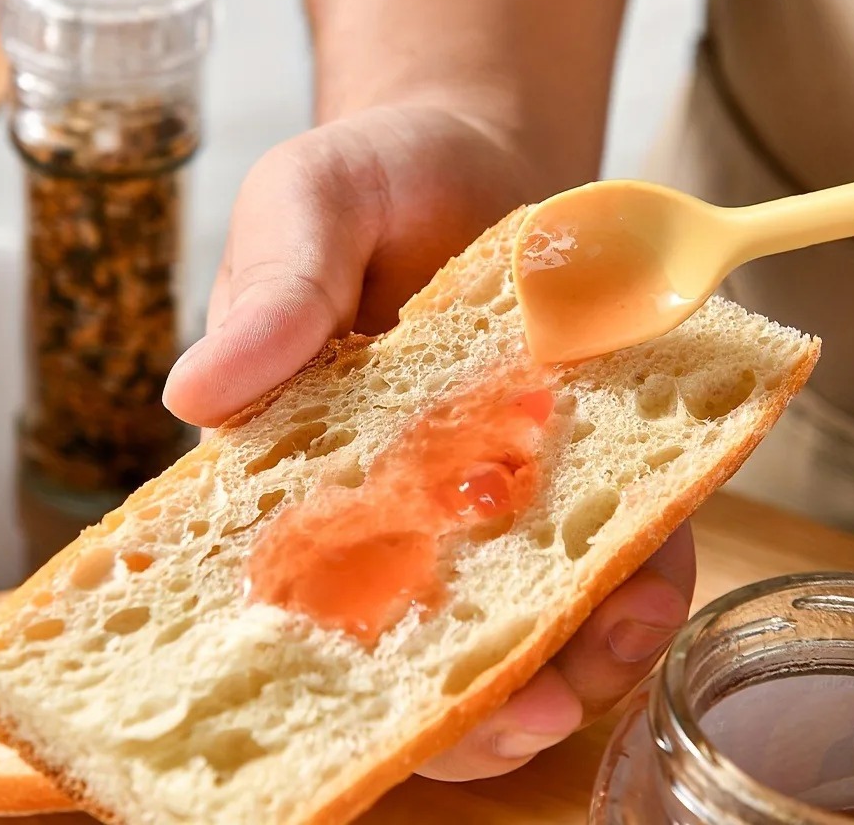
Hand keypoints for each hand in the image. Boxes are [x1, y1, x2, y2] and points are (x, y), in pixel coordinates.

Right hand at [162, 102, 694, 779]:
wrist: (469, 146)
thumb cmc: (367, 177)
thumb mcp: (305, 205)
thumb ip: (271, 289)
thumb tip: (193, 395)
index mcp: (302, 463)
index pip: (309, 593)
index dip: (348, 669)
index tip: (403, 704)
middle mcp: (398, 496)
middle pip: (428, 636)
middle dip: (482, 698)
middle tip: (536, 707)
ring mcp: (495, 485)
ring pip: (530, 613)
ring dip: (581, 651)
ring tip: (624, 627)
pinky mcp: (578, 463)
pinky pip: (615, 542)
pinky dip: (644, 570)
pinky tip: (660, 569)